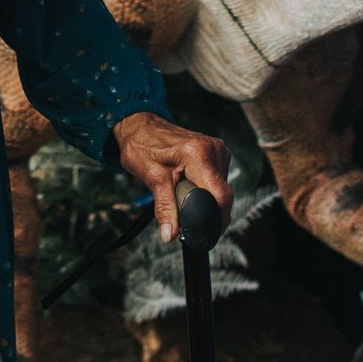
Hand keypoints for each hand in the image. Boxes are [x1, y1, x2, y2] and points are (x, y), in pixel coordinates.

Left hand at [112, 111, 233, 243]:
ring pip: (221, 188)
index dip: (216, 217)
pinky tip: (190, 185)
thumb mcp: (152, 179)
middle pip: (222, 193)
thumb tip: (170, 235)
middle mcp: (214, 149)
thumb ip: (164, 208)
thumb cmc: (142, 148)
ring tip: (184, 192)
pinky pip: (218, 179)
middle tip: (187, 216)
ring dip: (207, 198)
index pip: (220, 194)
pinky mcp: (217, 152)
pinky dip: (206, 188)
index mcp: (199, 154)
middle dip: (208, 208)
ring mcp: (218, 149)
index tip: (206, 233)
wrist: (140, 127)